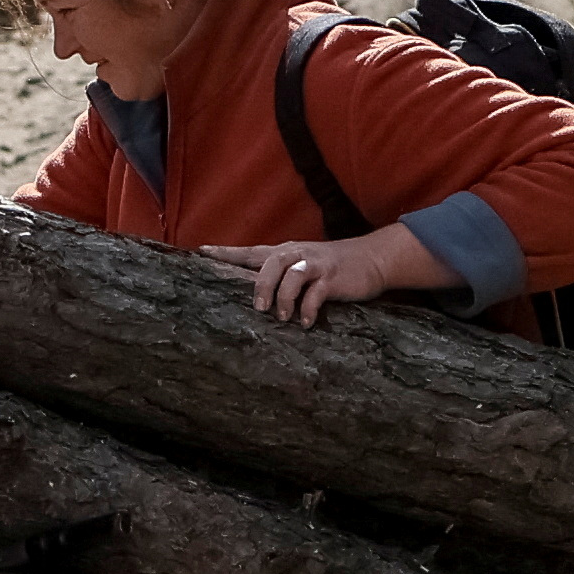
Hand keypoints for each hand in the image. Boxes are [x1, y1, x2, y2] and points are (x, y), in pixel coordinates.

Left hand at [208, 225, 449, 327]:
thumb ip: (281, 277)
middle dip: (260, 285)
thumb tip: (256, 299)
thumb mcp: (303, 266)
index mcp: (285, 252)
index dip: (225, 253)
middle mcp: (297, 254)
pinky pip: (315, 294)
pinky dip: (308, 310)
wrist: (371, 260)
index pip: (249, 251)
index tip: (201, 252)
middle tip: (259, 308)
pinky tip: (306, 323)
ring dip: (284, 299)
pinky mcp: (332, 278)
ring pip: (291, 276)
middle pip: (269, 262)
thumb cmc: (332, 268)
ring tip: (282, 318)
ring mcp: (315, 265)